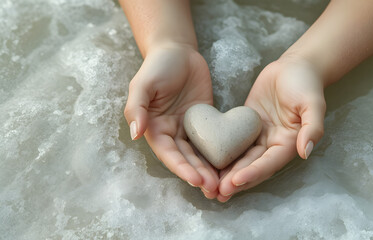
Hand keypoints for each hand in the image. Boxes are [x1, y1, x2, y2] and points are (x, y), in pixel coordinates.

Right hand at [124, 43, 218, 198]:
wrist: (178, 51)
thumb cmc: (157, 66)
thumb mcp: (143, 84)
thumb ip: (136, 108)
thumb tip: (135, 133)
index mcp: (155, 129)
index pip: (168, 154)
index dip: (181, 168)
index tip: (196, 180)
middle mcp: (171, 133)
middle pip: (186, 159)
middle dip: (199, 175)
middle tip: (214, 188)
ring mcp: (189, 129)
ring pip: (200, 154)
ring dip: (210, 170)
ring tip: (223, 185)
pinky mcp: (206, 122)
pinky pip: (213, 140)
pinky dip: (220, 154)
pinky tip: (231, 165)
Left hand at [217, 56, 325, 201]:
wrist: (295, 67)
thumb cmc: (306, 83)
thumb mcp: (313, 103)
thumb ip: (313, 127)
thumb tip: (306, 151)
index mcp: (288, 143)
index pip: (269, 163)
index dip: (253, 173)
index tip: (235, 181)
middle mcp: (272, 144)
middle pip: (252, 166)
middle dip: (235, 180)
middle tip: (217, 193)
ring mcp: (258, 136)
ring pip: (240, 159)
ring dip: (227, 173)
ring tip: (210, 187)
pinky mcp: (246, 126)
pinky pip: (233, 143)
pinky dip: (222, 154)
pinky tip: (206, 163)